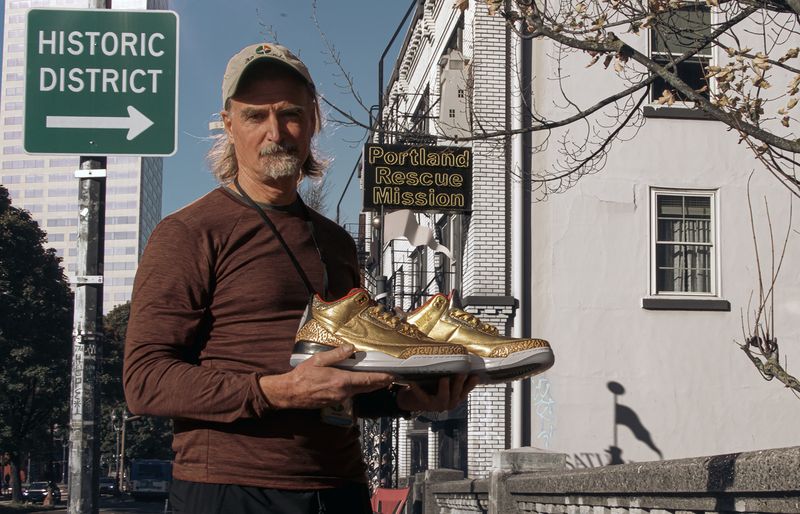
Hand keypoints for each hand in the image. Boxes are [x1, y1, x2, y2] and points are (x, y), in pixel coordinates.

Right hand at [259, 344, 394, 409]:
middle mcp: (343, 392)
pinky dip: (357, 388)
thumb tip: (351, 348)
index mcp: (341, 381)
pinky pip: (350, 394)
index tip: (391, 376)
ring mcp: (339, 399)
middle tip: (390, 378)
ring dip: (369, 386)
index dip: (381, 378)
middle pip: (366, 388)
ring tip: (378, 379)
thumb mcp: (318, 360)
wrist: (290, 393)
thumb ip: (336, 355)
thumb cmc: (302, 376)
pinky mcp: (334, 402)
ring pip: (359, 391)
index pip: (367, 380)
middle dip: (379, 383)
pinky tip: (358, 383)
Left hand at [395, 374, 479, 412]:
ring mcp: (438, 404)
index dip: (471, 384)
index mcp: (457, 397)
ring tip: (444, 379)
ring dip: (445, 388)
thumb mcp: (450, 384)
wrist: (418, 401)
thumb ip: (459, 378)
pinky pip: (422, 396)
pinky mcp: (426, 404)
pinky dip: (417, 389)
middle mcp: (450, 403)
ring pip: (444, 396)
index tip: (475, 376)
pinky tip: (413, 382)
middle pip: (456, 393)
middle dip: (459, 383)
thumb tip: (469, 366)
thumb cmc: (436, 389)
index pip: (466, 390)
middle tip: (462, 373)